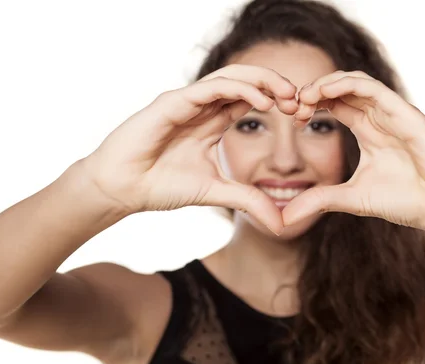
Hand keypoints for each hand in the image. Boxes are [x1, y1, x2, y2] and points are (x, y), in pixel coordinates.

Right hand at [81, 64, 297, 233]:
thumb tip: (281, 225)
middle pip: (246, 82)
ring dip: (263, 81)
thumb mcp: (216, 193)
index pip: (250, 100)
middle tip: (302, 99)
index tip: (302, 114)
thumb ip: (248, 201)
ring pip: (232, 77)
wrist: (122, 189)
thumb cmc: (160, 186)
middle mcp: (202, 107)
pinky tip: (262, 101)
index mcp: (212, 122)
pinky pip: (211, 87)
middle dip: (276, 85)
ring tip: (288, 95)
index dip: (278, 101)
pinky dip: (239, 89)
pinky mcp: (173, 101)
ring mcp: (187, 101)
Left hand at [283, 70, 424, 232]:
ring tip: (305, 96)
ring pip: (357, 83)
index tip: (290, 116)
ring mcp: (394, 114)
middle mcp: (380, 118)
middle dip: (313, 91)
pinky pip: (377, 91)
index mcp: (367, 131)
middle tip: (291, 104)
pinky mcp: (409, 116)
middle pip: (342, 89)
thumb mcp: (351, 199)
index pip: (334, 104)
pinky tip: (326, 91)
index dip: (310, 104)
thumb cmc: (405, 201)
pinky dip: (350, 85)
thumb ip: (319, 201)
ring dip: (327, 83)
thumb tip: (283, 219)